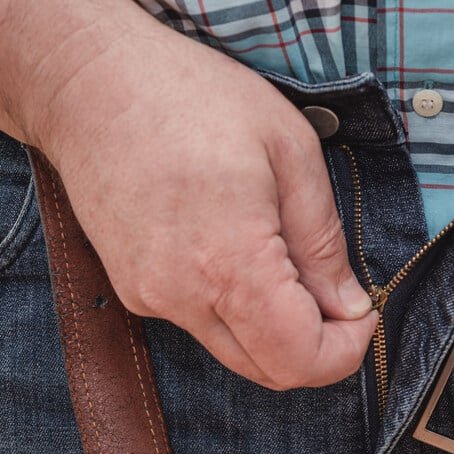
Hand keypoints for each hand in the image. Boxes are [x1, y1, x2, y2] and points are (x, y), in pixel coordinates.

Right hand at [35, 9, 376, 389]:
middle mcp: (182, 296)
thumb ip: (323, 240)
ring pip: (237, 352)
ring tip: (291, 260)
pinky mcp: (134, 289)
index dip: (345, 353)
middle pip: (269, 370)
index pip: (299, 359)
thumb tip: (347, 305)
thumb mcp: (291, 150)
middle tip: (340, 294)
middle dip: (319, 347)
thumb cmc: (194, 97)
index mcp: (230, 262)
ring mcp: (151, 298)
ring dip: (279, 329)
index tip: (364, 313)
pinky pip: (204, 324)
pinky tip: (245, 252)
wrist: (89, 83)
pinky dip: (240, 310)